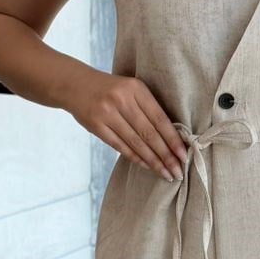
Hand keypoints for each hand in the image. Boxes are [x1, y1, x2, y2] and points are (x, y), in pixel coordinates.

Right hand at [67, 67, 188, 179]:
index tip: (184, 155)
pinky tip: (147, 166)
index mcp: (136, 89)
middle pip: (149, 134)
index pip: (159, 119)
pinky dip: (135, 157)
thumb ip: (148, 107)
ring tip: (166, 173)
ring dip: (153, 161)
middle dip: (166, 156)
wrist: (75, 85)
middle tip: (178, 171)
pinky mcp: (96, 126)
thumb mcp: (131, 89)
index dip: (173, 139)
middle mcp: (122, 100)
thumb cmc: (110, 89)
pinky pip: (120, 146)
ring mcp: (107, 114)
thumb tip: (170, 137)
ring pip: (136, 143)